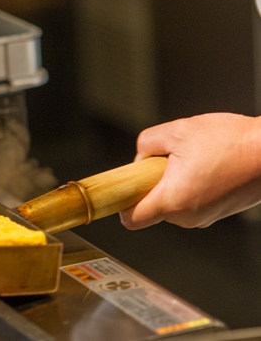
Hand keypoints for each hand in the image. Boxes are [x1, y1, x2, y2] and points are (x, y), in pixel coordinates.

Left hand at [120, 113, 260, 228]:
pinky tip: (204, 164)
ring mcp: (204, 217)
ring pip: (171, 202)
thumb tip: (140, 157)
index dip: (121, 204)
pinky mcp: (217, 211)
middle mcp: (188, 217)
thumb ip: (146, 143)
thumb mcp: (176, 131)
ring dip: (170, 182)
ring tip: (190, 158)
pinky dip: (188, 185)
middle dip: (150, 183)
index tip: (120, 188)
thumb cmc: (231, 142)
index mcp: (173, 200)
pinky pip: (189, 201)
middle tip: (165, 159)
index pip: (132, 219)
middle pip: (150, 207)